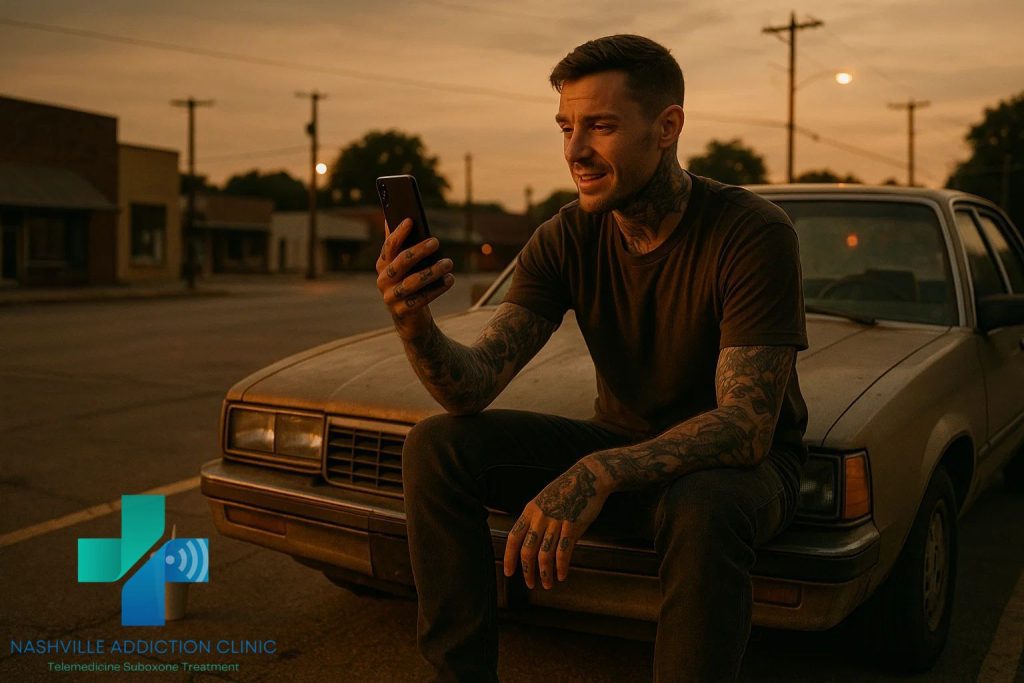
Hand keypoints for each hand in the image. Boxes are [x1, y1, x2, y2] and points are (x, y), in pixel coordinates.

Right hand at [375, 218, 454, 337]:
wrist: (410, 317)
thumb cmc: (410, 283)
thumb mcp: (404, 264)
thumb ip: (400, 244)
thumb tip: (395, 217)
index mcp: (383, 264)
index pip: (389, 246)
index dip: (399, 233)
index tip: (411, 220)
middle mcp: (383, 280)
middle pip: (400, 263)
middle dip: (418, 251)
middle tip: (436, 241)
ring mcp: (391, 297)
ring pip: (411, 282)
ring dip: (432, 271)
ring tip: (448, 263)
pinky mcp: (402, 311)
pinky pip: (420, 300)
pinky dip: (436, 289)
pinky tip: (449, 280)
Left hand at [503, 459, 610, 589]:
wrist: (588, 477)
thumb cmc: (567, 490)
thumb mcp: (544, 500)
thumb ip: (536, 519)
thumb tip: (532, 541)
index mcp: (530, 511)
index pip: (513, 538)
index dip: (509, 557)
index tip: (509, 572)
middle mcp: (540, 517)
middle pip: (527, 550)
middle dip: (527, 571)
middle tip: (530, 585)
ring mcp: (556, 521)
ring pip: (545, 555)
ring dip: (544, 573)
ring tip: (547, 584)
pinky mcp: (572, 526)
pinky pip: (563, 552)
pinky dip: (561, 567)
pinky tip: (562, 575)